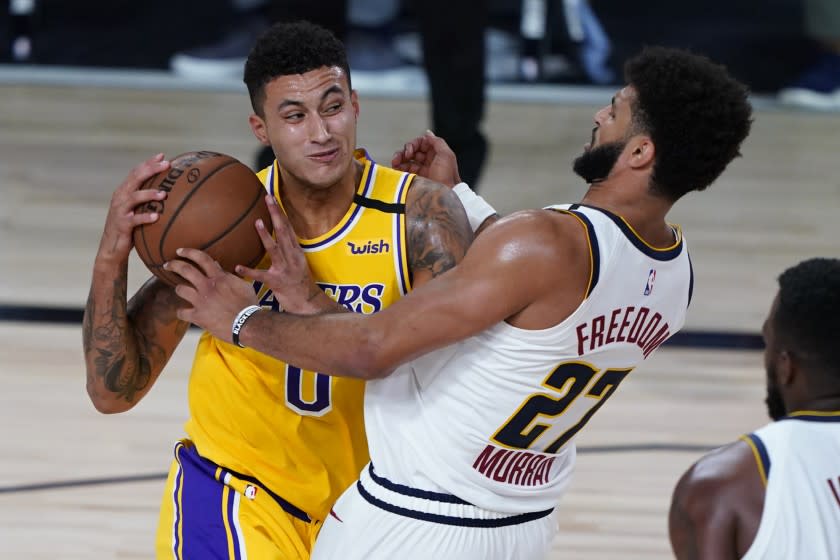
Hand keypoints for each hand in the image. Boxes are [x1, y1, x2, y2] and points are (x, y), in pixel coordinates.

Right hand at [97, 154, 169, 264]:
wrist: (113, 247)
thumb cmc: (130, 227)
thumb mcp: (138, 209)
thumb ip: (148, 199)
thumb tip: (172, 192)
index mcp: (124, 191)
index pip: (136, 172)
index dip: (149, 163)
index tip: (163, 156)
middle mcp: (120, 197)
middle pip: (135, 178)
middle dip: (151, 170)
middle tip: (167, 165)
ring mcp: (120, 210)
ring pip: (134, 197)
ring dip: (149, 193)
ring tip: (164, 194)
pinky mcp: (122, 225)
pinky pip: (134, 220)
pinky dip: (145, 217)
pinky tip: (157, 216)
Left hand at [164, 248, 257, 341]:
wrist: (248, 324)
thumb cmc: (249, 304)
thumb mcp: (243, 285)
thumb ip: (228, 276)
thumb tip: (217, 267)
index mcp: (219, 278)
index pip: (202, 258)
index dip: (189, 252)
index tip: (180, 251)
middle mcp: (207, 287)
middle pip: (185, 270)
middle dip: (173, 265)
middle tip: (167, 264)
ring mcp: (201, 301)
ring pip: (180, 289)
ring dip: (179, 289)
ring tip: (180, 290)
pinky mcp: (198, 316)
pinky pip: (182, 312)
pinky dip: (181, 312)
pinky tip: (183, 312)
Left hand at [235, 195, 336, 314]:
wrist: (308, 304)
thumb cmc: (299, 285)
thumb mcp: (297, 264)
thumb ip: (287, 251)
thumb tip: (276, 238)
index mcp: (296, 252)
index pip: (288, 228)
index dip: (280, 213)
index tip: (272, 198)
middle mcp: (292, 258)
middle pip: (284, 232)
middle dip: (276, 215)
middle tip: (268, 199)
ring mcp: (285, 270)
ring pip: (275, 249)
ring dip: (266, 236)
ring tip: (257, 223)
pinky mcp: (277, 283)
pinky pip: (261, 276)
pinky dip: (250, 271)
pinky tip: (238, 267)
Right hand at [391, 130, 461, 187]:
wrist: (445, 196)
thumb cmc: (447, 176)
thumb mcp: (446, 155)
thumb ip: (437, 142)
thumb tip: (427, 133)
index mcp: (436, 154)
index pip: (421, 143)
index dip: (414, 144)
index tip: (410, 151)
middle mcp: (428, 161)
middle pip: (412, 151)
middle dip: (404, 152)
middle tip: (400, 157)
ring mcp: (421, 170)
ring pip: (407, 160)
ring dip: (399, 159)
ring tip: (394, 163)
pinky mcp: (416, 179)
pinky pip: (405, 171)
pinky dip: (399, 168)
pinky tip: (396, 169)